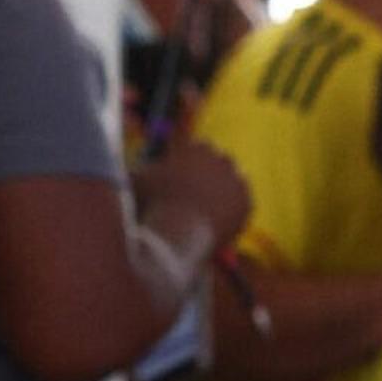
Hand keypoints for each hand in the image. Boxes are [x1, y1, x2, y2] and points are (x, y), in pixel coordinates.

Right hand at [134, 135, 250, 254]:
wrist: (179, 232)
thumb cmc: (155, 203)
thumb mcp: (137, 181)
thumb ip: (141, 170)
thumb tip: (134, 171)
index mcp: (196, 148)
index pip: (197, 150)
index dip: (190, 164)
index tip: (183, 178)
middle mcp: (221, 159)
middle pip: (219, 164)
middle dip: (210, 176)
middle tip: (198, 195)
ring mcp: (237, 180)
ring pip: (232, 184)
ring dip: (223, 193)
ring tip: (209, 212)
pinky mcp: (247, 203)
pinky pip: (243, 204)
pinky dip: (234, 211)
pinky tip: (222, 222)